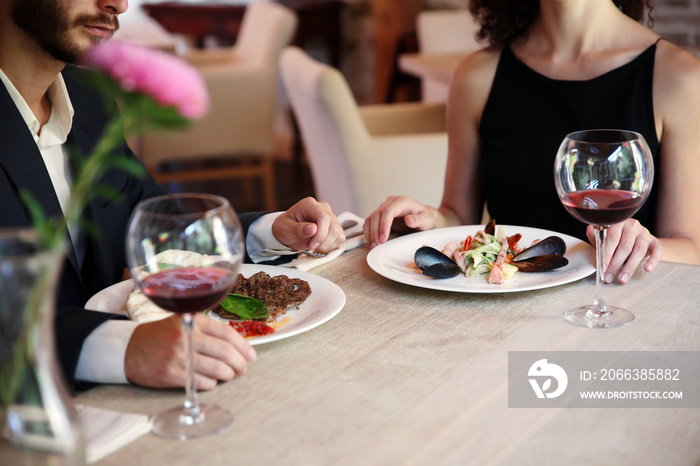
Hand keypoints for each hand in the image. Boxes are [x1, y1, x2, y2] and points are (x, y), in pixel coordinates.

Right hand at [124, 314, 256, 389]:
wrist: (128, 349)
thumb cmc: (161, 336)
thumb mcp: (183, 322)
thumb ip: (207, 330)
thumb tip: (237, 345)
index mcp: (193, 320)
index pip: (227, 333)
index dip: (243, 346)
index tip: (251, 355)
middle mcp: (187, 336)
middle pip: (225, 352)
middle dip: (240, 363)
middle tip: (243, 369)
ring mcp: (178, 356)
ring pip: (217, 369)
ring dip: (228, 375)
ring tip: (229, 375)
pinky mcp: (170, 374)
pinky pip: (201, 382)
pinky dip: (212, 383)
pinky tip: (211, 381)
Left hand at [271, 197, 344, 252]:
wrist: (287, 231)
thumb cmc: (285, 227)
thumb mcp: (285, 228)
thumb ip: (298, 228)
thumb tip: (313, 229)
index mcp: (310, 205)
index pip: (324, 217)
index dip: (320, 234)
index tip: (311, 245)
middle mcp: (323, 209)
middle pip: (334, 227)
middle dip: (322, 242)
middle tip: (309, 246)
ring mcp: (331, 219)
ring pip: (338, 235)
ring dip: (326, 246)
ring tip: (312, 245)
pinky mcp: (335, 229)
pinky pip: (339, 240)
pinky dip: (329, 247)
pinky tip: (319, 245)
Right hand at [363, 196, 437, 247]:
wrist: (423, 216)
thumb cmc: (425, 217)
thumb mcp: (426, 219)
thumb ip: (418, 219)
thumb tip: (408, 219)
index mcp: (402, 202)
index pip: (388, 211)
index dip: (384, 224)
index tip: (383, 238)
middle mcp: (391, 203)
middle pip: (377, 215)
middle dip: (375, 231)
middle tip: (376, 245)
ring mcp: (384, 208)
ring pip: (371, 218)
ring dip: (370, 233)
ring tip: (373, 245)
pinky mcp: (380, 215)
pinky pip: (369, 222)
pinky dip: (368, 232)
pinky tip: (371, 241)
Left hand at [586, 219, 662, 283]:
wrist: (635, 235)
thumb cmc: (616, 237)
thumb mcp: (604, 236)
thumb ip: (596, 236)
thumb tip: (589, 229)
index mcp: (618, 223)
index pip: (612, 239)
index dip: (606, 255)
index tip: (602, 268)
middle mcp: (632, 226)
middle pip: (624, 246)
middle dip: (615, 264)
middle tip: (608, 277)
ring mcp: (644, 233)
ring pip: (639, 250)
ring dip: (630, 267)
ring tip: (622, 279)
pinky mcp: (654, 241)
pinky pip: (657, 251)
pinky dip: (653, 260)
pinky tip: (647, 269)